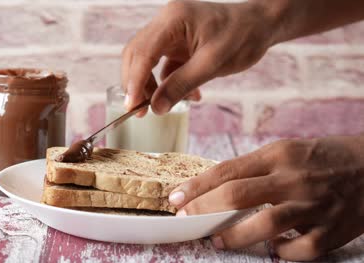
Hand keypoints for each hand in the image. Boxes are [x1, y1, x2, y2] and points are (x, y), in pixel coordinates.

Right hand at [121, 0, 274, 115]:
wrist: (261, 26)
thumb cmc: (242, 36)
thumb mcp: (212, 64)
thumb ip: (181, 85)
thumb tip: (155, 108)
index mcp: (173, 19)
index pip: (142, 52)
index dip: (134, 82)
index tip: (132, 107)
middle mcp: (166, 23)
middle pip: (136, 55)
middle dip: (136, 84)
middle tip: (139, 111)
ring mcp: (170, 33)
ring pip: (146, 62)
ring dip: (151, 86)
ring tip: (164, 106)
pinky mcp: (177, 44)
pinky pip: (162, 66)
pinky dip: (168, 83)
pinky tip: (188, 95)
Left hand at [168, 136, 363, 260]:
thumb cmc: (323, 158)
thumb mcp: (287, 151)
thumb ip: (254, 168)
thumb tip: (215, 187)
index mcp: (279, 154)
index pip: (227, 170)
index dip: (197, 186)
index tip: (176, 198)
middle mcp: (293, 178)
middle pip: (236, 195)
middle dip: (203, 209)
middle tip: (186, 219)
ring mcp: (314, 205)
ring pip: (263, 225)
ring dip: (234, 236)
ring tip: (219, 240)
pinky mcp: (333, 230)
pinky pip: (299, 250)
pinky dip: (281, 253)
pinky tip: (273, 249)